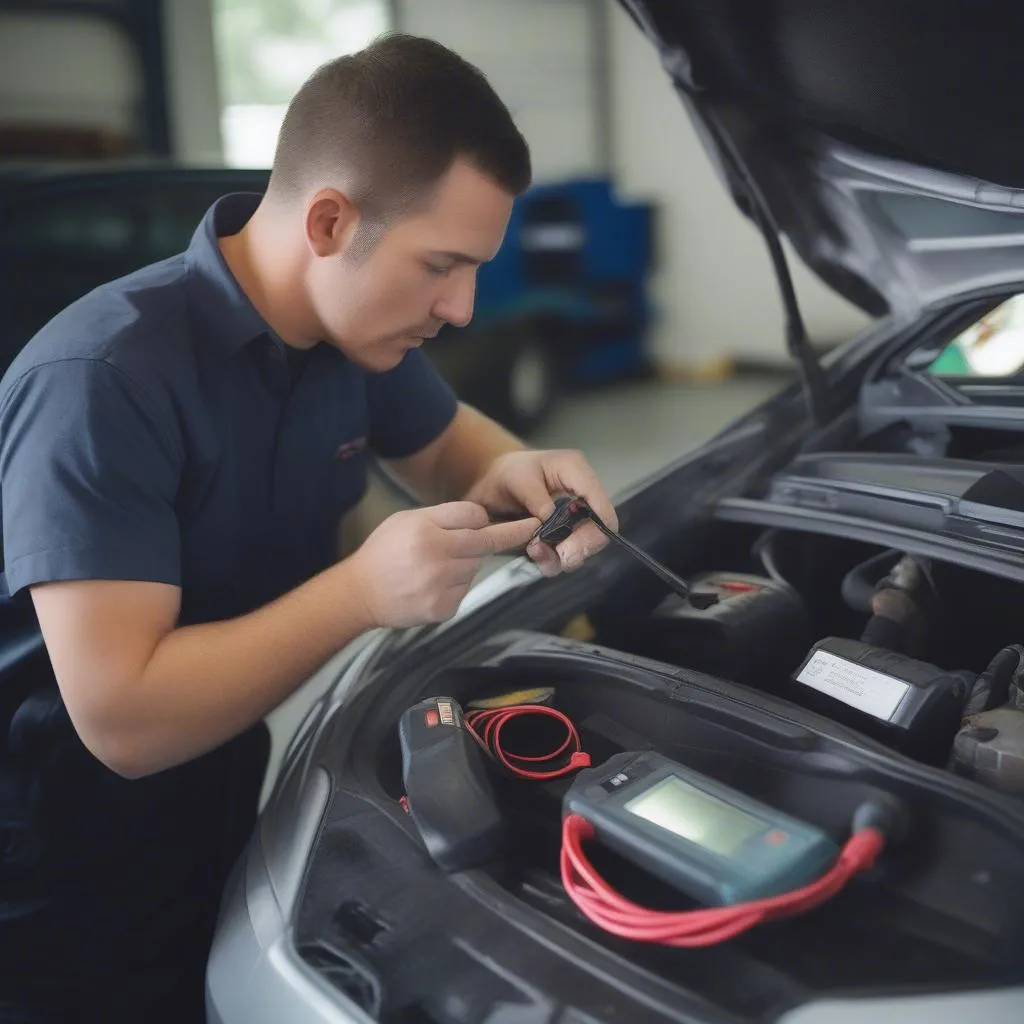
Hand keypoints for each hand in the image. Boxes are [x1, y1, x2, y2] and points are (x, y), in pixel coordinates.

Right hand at [347, 502, 538, 628]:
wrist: (360, 593)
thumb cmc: (385, 551)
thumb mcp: (407, 519)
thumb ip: (444, 516)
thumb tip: (483, 520)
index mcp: (427, 531)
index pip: (475, 517)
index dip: (485, 518)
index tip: (521, 519)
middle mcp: (437, 557)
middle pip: (485, 542)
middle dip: (510, 535)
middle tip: (532, 528)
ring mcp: (441, 585)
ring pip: (475, 567)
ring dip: (467, 563)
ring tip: (435, 565)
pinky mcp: (444, 607)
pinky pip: (465, 589)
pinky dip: (456, 584)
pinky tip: (432, 584)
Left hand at [464, 449, 617, 575]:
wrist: (493, 481)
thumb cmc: (507, 472)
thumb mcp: (516, 477)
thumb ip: (535, 497)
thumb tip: (549, 519)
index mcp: (576, 471)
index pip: (600, 503)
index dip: (597, 527)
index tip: (574, 545)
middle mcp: (582, 495)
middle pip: (599, 530)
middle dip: (579, 547)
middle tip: (559, 555)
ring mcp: (575, 517)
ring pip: (584, 547)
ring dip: (563, 556)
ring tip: (536, 552)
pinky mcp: (565, 533)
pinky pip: (566, 554)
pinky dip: (553, 559)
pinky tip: (535, 555)